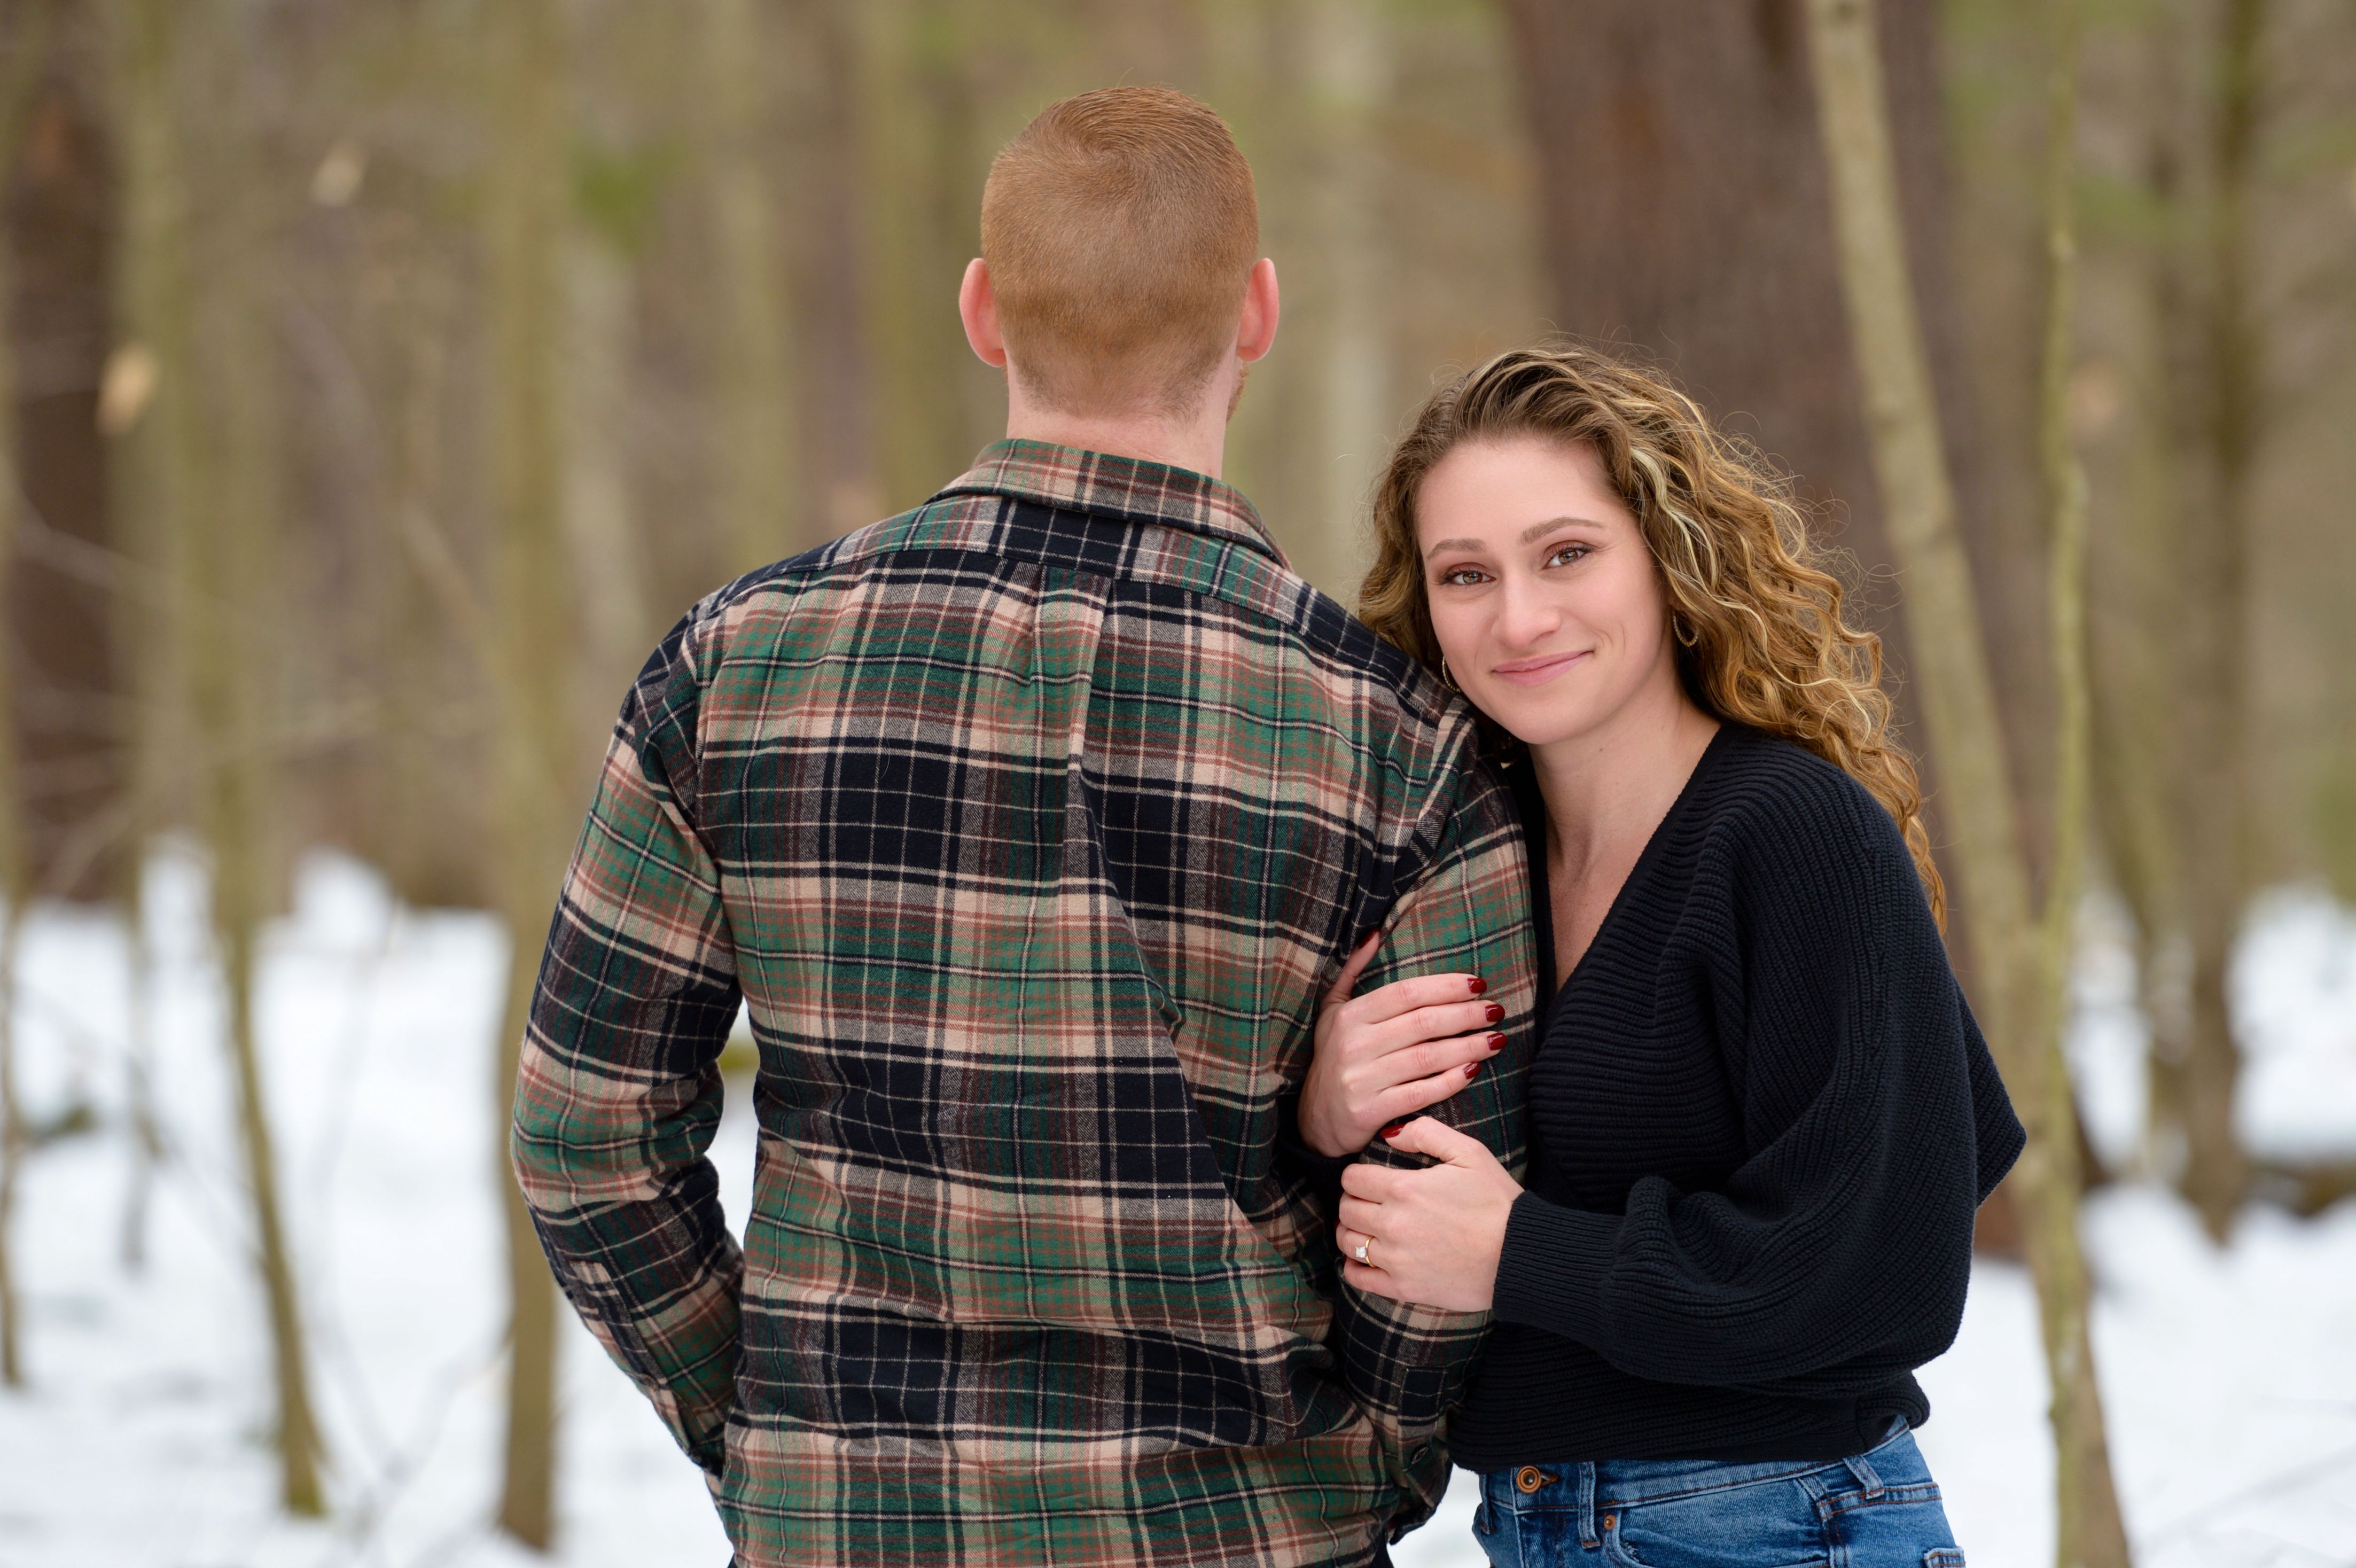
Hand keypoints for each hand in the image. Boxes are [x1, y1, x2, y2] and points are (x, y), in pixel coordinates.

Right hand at [1297, 935, 1504, 1157]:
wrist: (1315, 1119)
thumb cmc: (1333, 1058)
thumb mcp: (1333, 1011)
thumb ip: (1352, 971)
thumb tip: (1374, 933)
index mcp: (1350, 1015)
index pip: (1406, 993)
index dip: (1445, 986)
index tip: (1478, 984)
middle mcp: (1355, 1044)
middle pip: (1422, 1022)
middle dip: (1466, 1014)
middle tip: (1496, 1010)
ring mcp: (1362, 1079)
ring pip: (1427, 1057)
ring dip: (1468, 1046)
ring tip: (1497, 1039)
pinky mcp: (1371, 1110)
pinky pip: (1421, 1093)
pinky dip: (1451, 1081)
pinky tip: (1474, 1070)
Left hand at [1335, 1118, 1520, 1312]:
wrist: (1520, 1255)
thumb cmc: (1497, 1202)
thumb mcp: (1470, 1152)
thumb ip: (1426, 1133)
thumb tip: (1390, 1135)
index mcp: (1404, 1188)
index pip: (1353, 1178)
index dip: (1356, 1176)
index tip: (1367, 1180)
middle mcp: (1393, 1223)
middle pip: (1346, 1209)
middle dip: (1352, 1202)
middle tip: (1367, 1203)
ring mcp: (1396, 1259)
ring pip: (1347, 1242)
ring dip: (1350, 1232)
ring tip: (1365, 1228)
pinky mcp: (1404, 1288)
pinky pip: (1358, 1278)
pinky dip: (1353, 1268)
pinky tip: (1363, 1260)